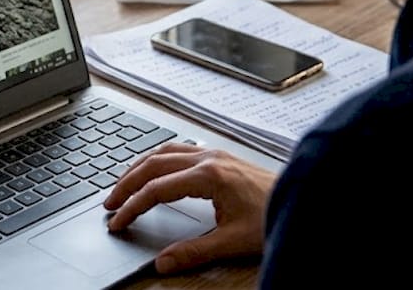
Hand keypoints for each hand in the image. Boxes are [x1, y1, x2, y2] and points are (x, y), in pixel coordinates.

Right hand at [102, 142, 277, 273]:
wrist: (304, 198)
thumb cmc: (273, 215)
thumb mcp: (232, 241)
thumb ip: (194, 252)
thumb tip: (163, 263)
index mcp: (208, 175)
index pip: (156, 189)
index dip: (132, 207)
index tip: (117, 221)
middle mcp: (208, 158)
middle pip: (153, 164)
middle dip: (127, 183)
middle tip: (109, 203)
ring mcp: (214, 154)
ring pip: (164, 151)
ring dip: (139, 167)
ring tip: (122, 185)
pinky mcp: (220, 156)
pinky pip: (178, 149)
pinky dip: (157, 158)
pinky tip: (154, 169)